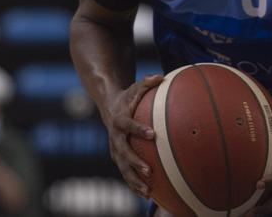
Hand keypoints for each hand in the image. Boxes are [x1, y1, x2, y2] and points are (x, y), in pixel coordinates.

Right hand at [101, 74, 162, 198]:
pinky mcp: (118, 157)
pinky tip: (147, 195)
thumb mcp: (136, 87)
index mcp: (119, 119)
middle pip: (123, 152)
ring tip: (148, 191)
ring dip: (134, 180)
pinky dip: (134, 184)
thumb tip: (161, 76)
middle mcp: (115, 137)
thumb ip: (148, 82)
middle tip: (149, 170)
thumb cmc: (129, 97)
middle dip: (135, 162)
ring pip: (122, 168)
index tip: (153, 134)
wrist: (110, 107)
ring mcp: (115, 149)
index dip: (138, 129)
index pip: (128, 125)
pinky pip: (125, 173)